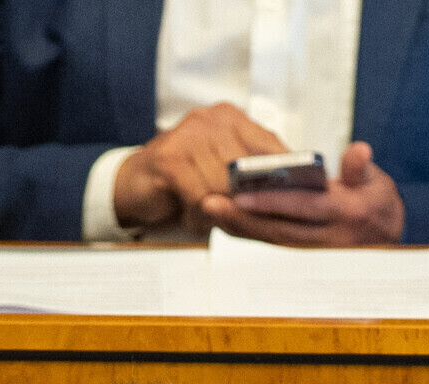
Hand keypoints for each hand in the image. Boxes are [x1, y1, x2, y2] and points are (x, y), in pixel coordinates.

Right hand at [112, 103, 290, 231]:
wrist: (135, 185)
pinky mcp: (169, 158)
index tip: (293, 201)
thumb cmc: (184, 182)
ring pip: (225, 185)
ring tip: (207, 217)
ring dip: (219, 211)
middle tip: (239, 220)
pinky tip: (192, 218)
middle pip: (249, 169)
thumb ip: (253, 179)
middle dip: (247, 201)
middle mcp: (211, 119)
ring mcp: (188, 135)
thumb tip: (290, 198)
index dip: (284, 176)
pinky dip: (199, 216)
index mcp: (232, 119)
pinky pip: (200, 196)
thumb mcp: (223, 176)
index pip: (271, 146)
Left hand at [197, 140, 405, 246]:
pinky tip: (221, 219)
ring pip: (268, 238)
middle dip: (242, 217)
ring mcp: (309, 249)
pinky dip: (244, 232)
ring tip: (209, 207)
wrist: (383, 238)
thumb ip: (361, 168)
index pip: (303, 207)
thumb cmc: (376, 203)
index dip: (272, 201)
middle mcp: (324, 236)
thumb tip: (358, 151)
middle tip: (210, 203)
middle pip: (277, 228)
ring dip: (236, 226)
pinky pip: (267, 242)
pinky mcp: (298, 251)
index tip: (244, 193)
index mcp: (343, 213)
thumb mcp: (377, 184)